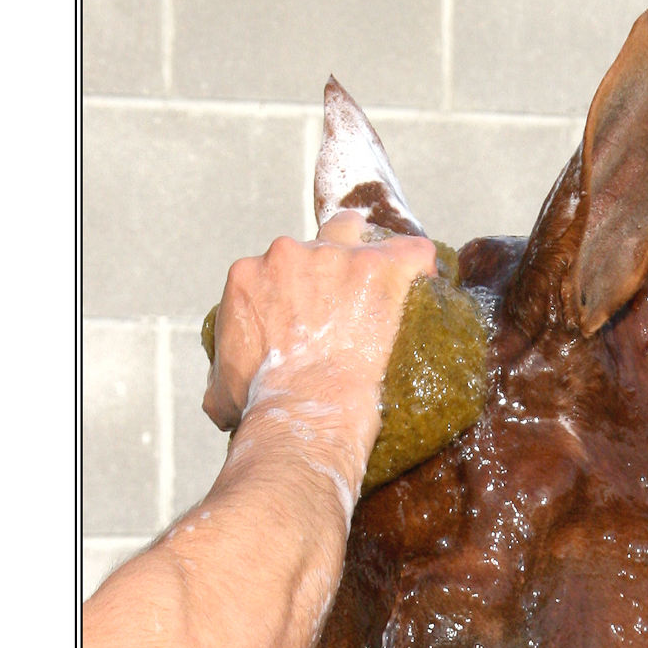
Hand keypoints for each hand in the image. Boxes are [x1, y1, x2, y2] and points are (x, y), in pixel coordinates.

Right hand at [202, 211, 436, 436]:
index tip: (317, 317)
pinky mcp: (379, 270)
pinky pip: (414, 253)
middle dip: (335, 265)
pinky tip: (427, 288)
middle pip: (319, 240)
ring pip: (362, 237)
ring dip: (374, 263)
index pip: (280, 267)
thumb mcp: (223, 394)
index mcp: (248, 276)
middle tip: (351, 300)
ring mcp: (336, 258)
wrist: (304, 410)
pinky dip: (420, 268)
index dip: (302, 290)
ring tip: (390, 295)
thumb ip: (222, 380)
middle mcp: (288, 255)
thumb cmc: (263, 407)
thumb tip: (221, 400)